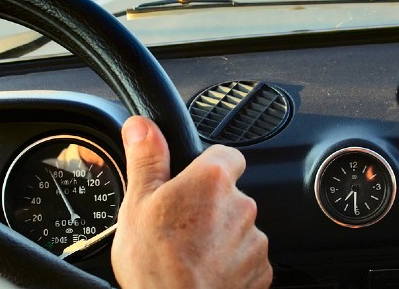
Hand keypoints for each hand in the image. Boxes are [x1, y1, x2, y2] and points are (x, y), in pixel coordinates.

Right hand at [112, 116, 271, 288]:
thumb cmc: (155, 264)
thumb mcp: (137, 204)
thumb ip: (146, 159)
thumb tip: (141, 126)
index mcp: (212, 180)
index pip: (226, 154)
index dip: (207, 166)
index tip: (190, 181)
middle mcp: (241, 206)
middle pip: (230, 195)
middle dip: (209, 207)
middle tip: (179, 227)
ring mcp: (254, 241)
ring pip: (238, 228)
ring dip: (220, 237)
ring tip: (189, 254)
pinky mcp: (260, 271)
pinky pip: (246, 258)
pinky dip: (230, 264)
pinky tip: (204, 272)